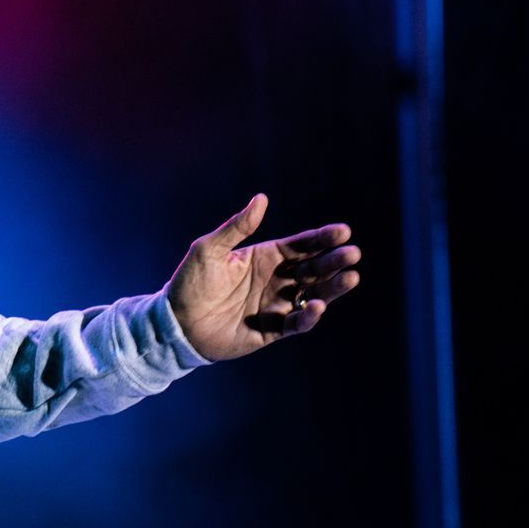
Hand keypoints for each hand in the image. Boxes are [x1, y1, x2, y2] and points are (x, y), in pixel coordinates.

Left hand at [165, 194, 361, 361]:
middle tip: (352, 254)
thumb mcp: (209, 249)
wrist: (176, 322)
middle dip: (334, 260)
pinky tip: (317, 305)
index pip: (301, 246)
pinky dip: (309, 315)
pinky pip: (297, 322)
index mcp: (265, 257)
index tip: (343, 231)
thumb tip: (262, 198)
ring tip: (352, 277)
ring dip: (333, 287)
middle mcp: (276, 280)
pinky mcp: (273, 329)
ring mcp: (276, 304)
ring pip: (314, 294)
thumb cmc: (190, 282)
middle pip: (313, 268)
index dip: (323, 238)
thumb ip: (237, 227)